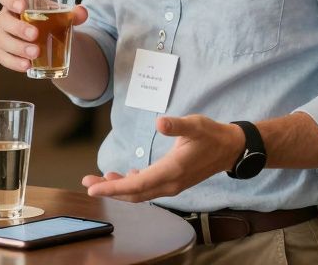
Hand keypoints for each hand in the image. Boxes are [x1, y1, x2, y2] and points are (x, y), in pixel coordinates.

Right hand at [0, 0, 87, 73]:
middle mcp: (6, 17)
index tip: (23, 6)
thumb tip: (82, 12)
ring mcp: (3, 35)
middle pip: (2, 19)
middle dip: (18, 28)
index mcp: (17, 1)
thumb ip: (73, 14)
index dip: (10, 0)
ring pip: (2, 40)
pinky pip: (2, 57)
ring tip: (36, 53)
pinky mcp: (4, 52)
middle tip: (35, 35)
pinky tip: (27, 65)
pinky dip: (13, 62)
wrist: (52, 41)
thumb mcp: (63, 16)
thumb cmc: (52, 21)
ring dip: (18, 47)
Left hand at [81, 115, 244, 202]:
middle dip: (109, 190)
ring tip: (100, 179)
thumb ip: (177, 125)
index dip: (113, 188)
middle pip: (134, 194)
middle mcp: (170, 183)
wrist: (230, 149)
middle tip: (87, 182)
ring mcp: (172, 185)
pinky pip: (148, 188)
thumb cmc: (211, 135)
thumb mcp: (195, 125)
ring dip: (119, 189)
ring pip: (140, 193)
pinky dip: (132, 185)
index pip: (136, 185)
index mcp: (172, 170)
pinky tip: (123, 176)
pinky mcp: (173, 182)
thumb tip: (160, 123)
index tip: (93, 188)